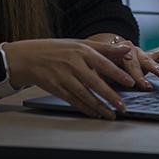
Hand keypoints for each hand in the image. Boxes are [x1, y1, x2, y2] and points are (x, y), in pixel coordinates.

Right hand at [2, 39, 134, 119]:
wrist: (28, 57)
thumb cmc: (57, 49)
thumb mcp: (80, 44)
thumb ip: (104, 49)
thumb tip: (127, 50)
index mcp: (80, 50)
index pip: (103, 62)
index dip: (117, 73)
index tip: (130, 83)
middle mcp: (72, 63)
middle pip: (95, 82)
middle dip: (110, 96)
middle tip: (123, 106)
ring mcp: (63, 76)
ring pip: (85, 94)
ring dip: (99, 106)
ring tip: (111, 114)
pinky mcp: (55, 87)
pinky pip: (73, 100)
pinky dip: (85, 108)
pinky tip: (95, 113)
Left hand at [95, 35, 158, 90]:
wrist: (104, 53)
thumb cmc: (101, 66)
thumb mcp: (97, 72)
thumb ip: (100, 78)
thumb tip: (102, 91)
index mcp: (112, 53)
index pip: (119, 63)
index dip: (126, 74)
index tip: (131, 84)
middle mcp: (127, 50)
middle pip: (133, 61)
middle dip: (140, 74)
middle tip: (145, 86)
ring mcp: (138, 53)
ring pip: (146, 58)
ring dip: (153, 67)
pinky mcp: (148, 56)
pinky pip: (158, 55)